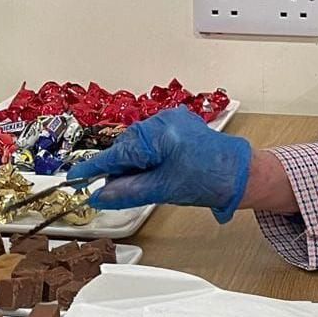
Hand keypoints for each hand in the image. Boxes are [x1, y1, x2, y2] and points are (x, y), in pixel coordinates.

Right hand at [65, 106, 252, 221]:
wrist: (242, 175)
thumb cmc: (210, 180)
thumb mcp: (162, 190)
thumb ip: (127, 192)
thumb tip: (100, 196)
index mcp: (158, 132)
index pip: (116, 153)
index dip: (93, 168)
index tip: (74, 177)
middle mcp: (163, 120)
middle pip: (125, 147)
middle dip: (119, 169)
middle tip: (114, 191)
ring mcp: (172, 120)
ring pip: (138, 145)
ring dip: (134, 164)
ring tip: (146, 182)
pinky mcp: (178, 126)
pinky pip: (152, 141)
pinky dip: (147, 157)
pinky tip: (154, 172)